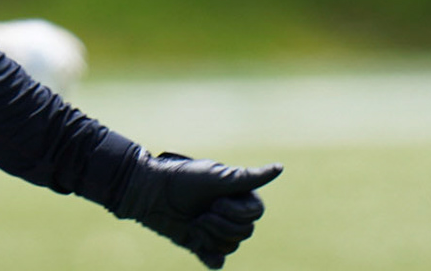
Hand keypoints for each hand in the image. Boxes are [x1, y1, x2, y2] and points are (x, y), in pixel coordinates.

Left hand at [113, 150, 281, 267]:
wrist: (150, 193)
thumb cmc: (184, 179)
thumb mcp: (217, 177)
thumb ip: (249, 177)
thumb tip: (280, 168)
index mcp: (238, 195)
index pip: (255, 214)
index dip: (236, 212)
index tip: (215, 201)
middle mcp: (230, 213)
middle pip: (245, 233)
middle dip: (221, 225)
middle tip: (200, 213)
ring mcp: (215, 230)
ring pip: (231, 246)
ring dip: (210, 236)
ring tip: (194, 222)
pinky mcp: (200, 245)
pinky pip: (217, 261)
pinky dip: (210, 257)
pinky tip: (199, 246)